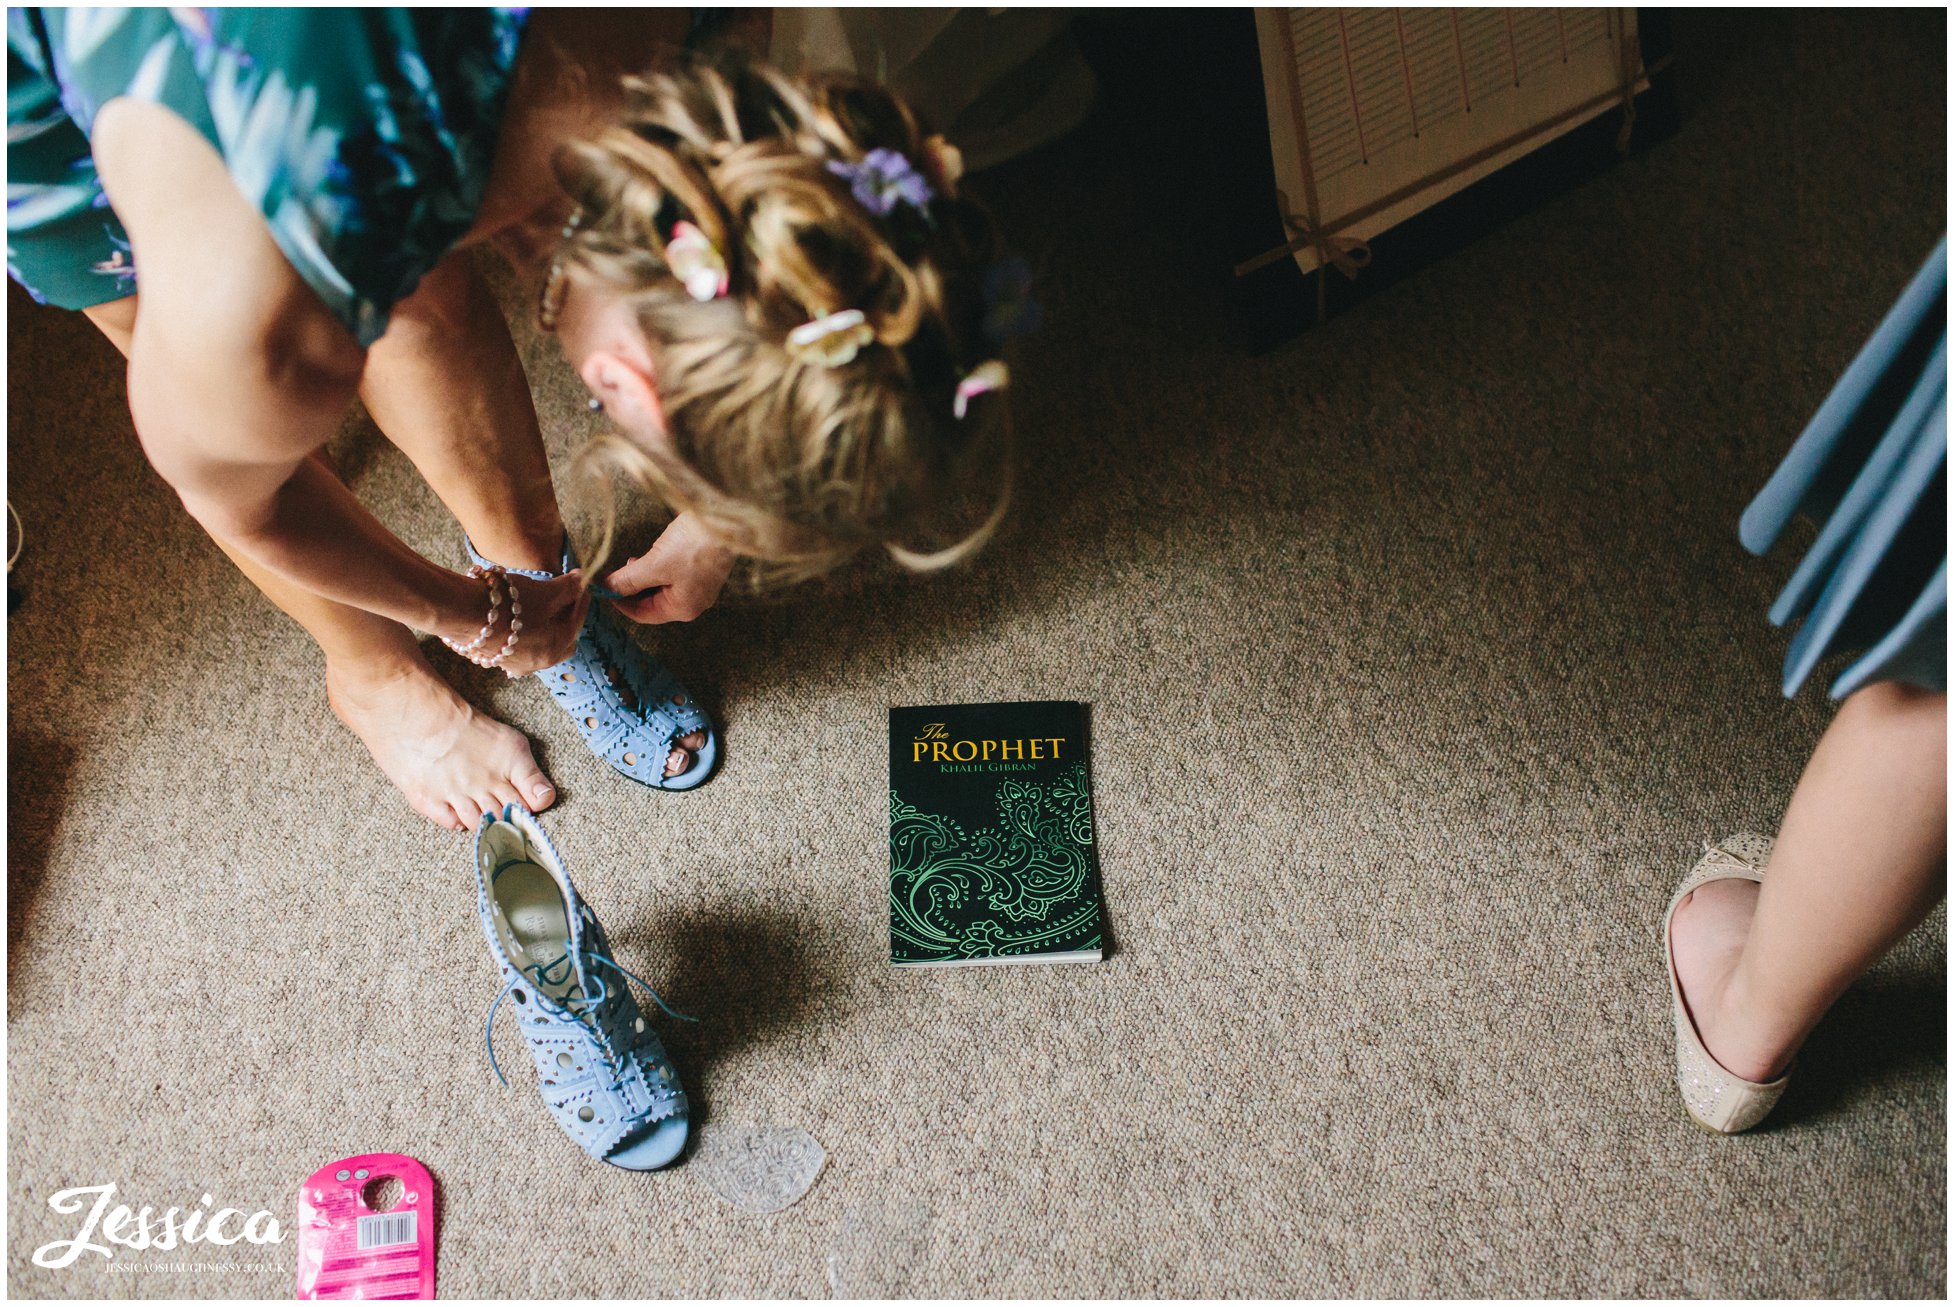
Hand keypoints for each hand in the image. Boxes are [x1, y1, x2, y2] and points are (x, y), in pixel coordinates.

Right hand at [495, 569, 588, 673]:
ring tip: (542, 603)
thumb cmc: (507, 603)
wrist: (461, 611)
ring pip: (540, 643)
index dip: (580, 601)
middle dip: (566, 617)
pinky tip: (519, 615)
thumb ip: (567, 588)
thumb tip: (580, 580)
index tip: (580, 584)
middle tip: (565, 597)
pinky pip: (519, 644)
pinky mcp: (495, 658)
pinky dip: (526, 630)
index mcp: (554, 649)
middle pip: (561, 639)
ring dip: (545, 625)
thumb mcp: (544, 592)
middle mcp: (536, 663)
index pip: (576, 623)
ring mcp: (514, 663)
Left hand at [600, 513, 733, 624]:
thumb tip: (607, 588)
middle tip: (616, 570)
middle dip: (631, 587)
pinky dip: (658, 569)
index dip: (619, 601)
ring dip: (644, 577)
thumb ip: (629, 579)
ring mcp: (699, 587)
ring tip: (634, 560)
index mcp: (682, 609)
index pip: (642, 614)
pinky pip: (673, 577)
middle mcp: (693, 603)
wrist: (728, 520)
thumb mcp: (656, 564)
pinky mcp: (702, 571)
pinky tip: (652, 554)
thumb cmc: (694, 545)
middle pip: (652, 602)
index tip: (602, 586)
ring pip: (661, 588)